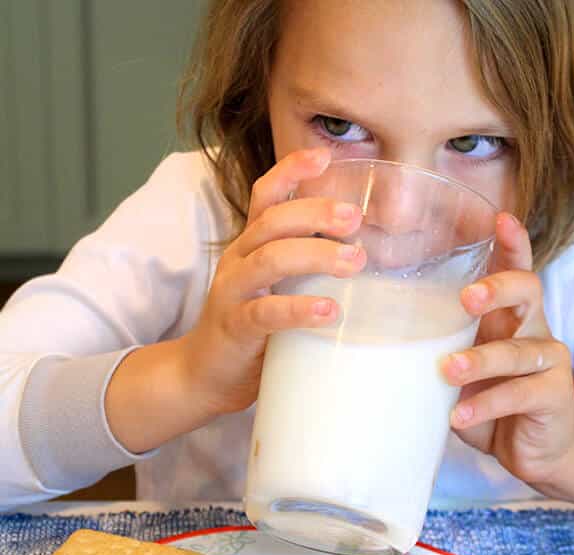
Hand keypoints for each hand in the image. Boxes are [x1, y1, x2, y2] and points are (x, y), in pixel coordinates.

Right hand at [182, 147, 364, 414]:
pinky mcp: (235, 328)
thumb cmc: (250, 330)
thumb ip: (306, 271)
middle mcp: (238, 260)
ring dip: (316, 254)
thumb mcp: (277, 289)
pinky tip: (329, 312)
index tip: (325, 156)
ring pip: (271, 258)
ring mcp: (233, 293)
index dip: (291, 171)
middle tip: (356, 218)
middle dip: (317, 212)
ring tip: (354, 261)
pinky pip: (266, 312)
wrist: (203, 375)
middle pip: (273, 220)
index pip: (266, 196)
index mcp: (250, 246)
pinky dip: (300, 310)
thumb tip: (366, 256)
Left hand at [441, 213, 573, 505]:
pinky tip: (458, 417)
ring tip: (448, 372)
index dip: (512, 244)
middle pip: (528, 291)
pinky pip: (520, 394)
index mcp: (509, 319)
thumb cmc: (488, 405)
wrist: (533, 453)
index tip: (499, 219)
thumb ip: (439, 353)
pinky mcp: (554, 396)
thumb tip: (374, 338)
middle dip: (498, 288)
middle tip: (466, 299)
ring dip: (481, 359)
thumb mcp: (461, 375)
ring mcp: (549, 363)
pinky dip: (485, 405)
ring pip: (519, 349)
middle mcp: (534, 332)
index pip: (516, 270)